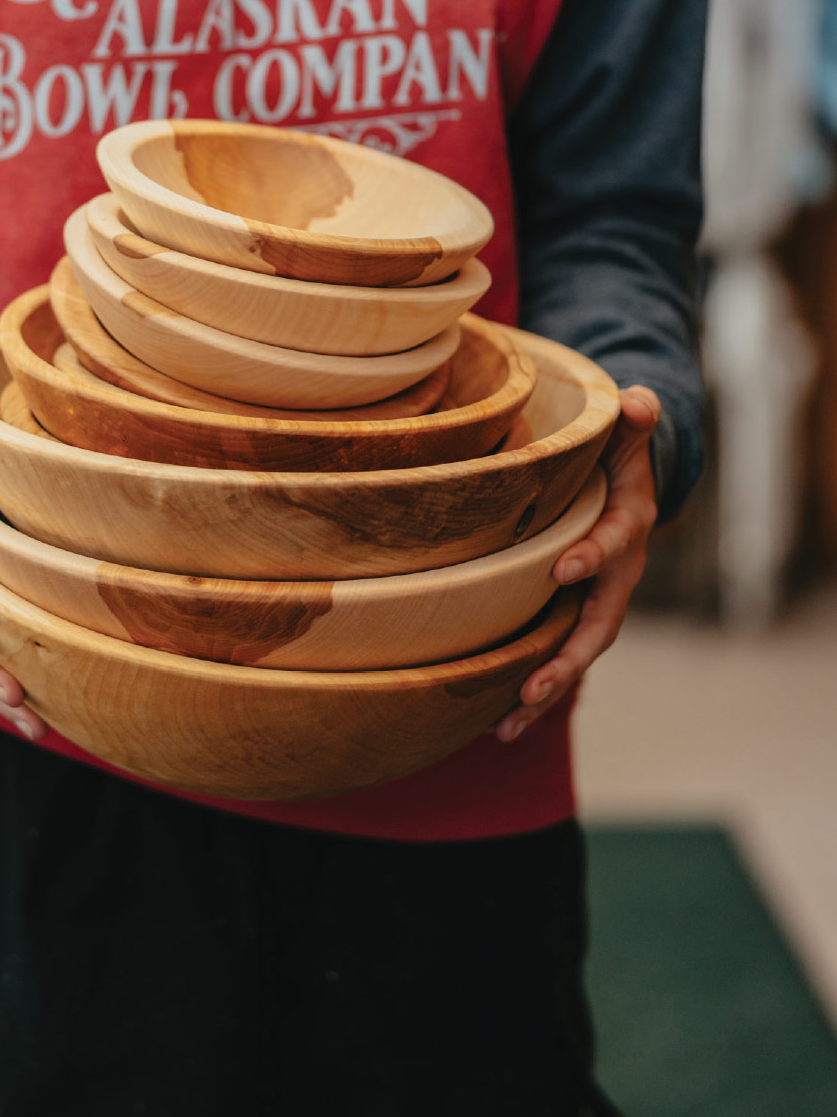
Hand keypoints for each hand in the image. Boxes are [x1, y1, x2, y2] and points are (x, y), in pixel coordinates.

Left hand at [495, 385, 660, 742]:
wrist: (625, 479)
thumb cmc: (616, 452)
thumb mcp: (626, 430)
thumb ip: (631, 419)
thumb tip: (638, 401)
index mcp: (628, 528)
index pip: (614, 546)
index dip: (593, 557)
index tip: (563, 568)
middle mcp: (616, 576)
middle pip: (597, 628)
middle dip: (566, 662)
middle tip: (532, 689)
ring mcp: (594, 601)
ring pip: (574, 657)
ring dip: (543, 695)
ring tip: (504, 730)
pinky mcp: (570, 615)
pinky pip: (555, 658)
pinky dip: (532, 693)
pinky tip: (494, 725)